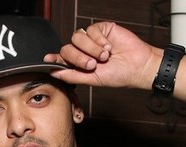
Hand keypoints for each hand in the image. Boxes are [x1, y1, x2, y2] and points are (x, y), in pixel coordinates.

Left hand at [43, 22, 157, 89]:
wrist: (138, 66)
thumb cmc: (118, 75)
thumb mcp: (92, 79)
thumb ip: (72, 75)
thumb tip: (54, 73)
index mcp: (79, 64)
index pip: (62, 59)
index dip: (54, 59)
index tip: (47, 60)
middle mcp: (83, 51)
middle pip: (67, 48)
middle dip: (78, 57)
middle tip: (93, 65)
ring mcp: (91, 39)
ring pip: (77, 37)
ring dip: (91, 49)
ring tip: (105, 56)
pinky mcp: (101, 29)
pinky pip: (91, 30)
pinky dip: (99, 40)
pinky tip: (109, 47)